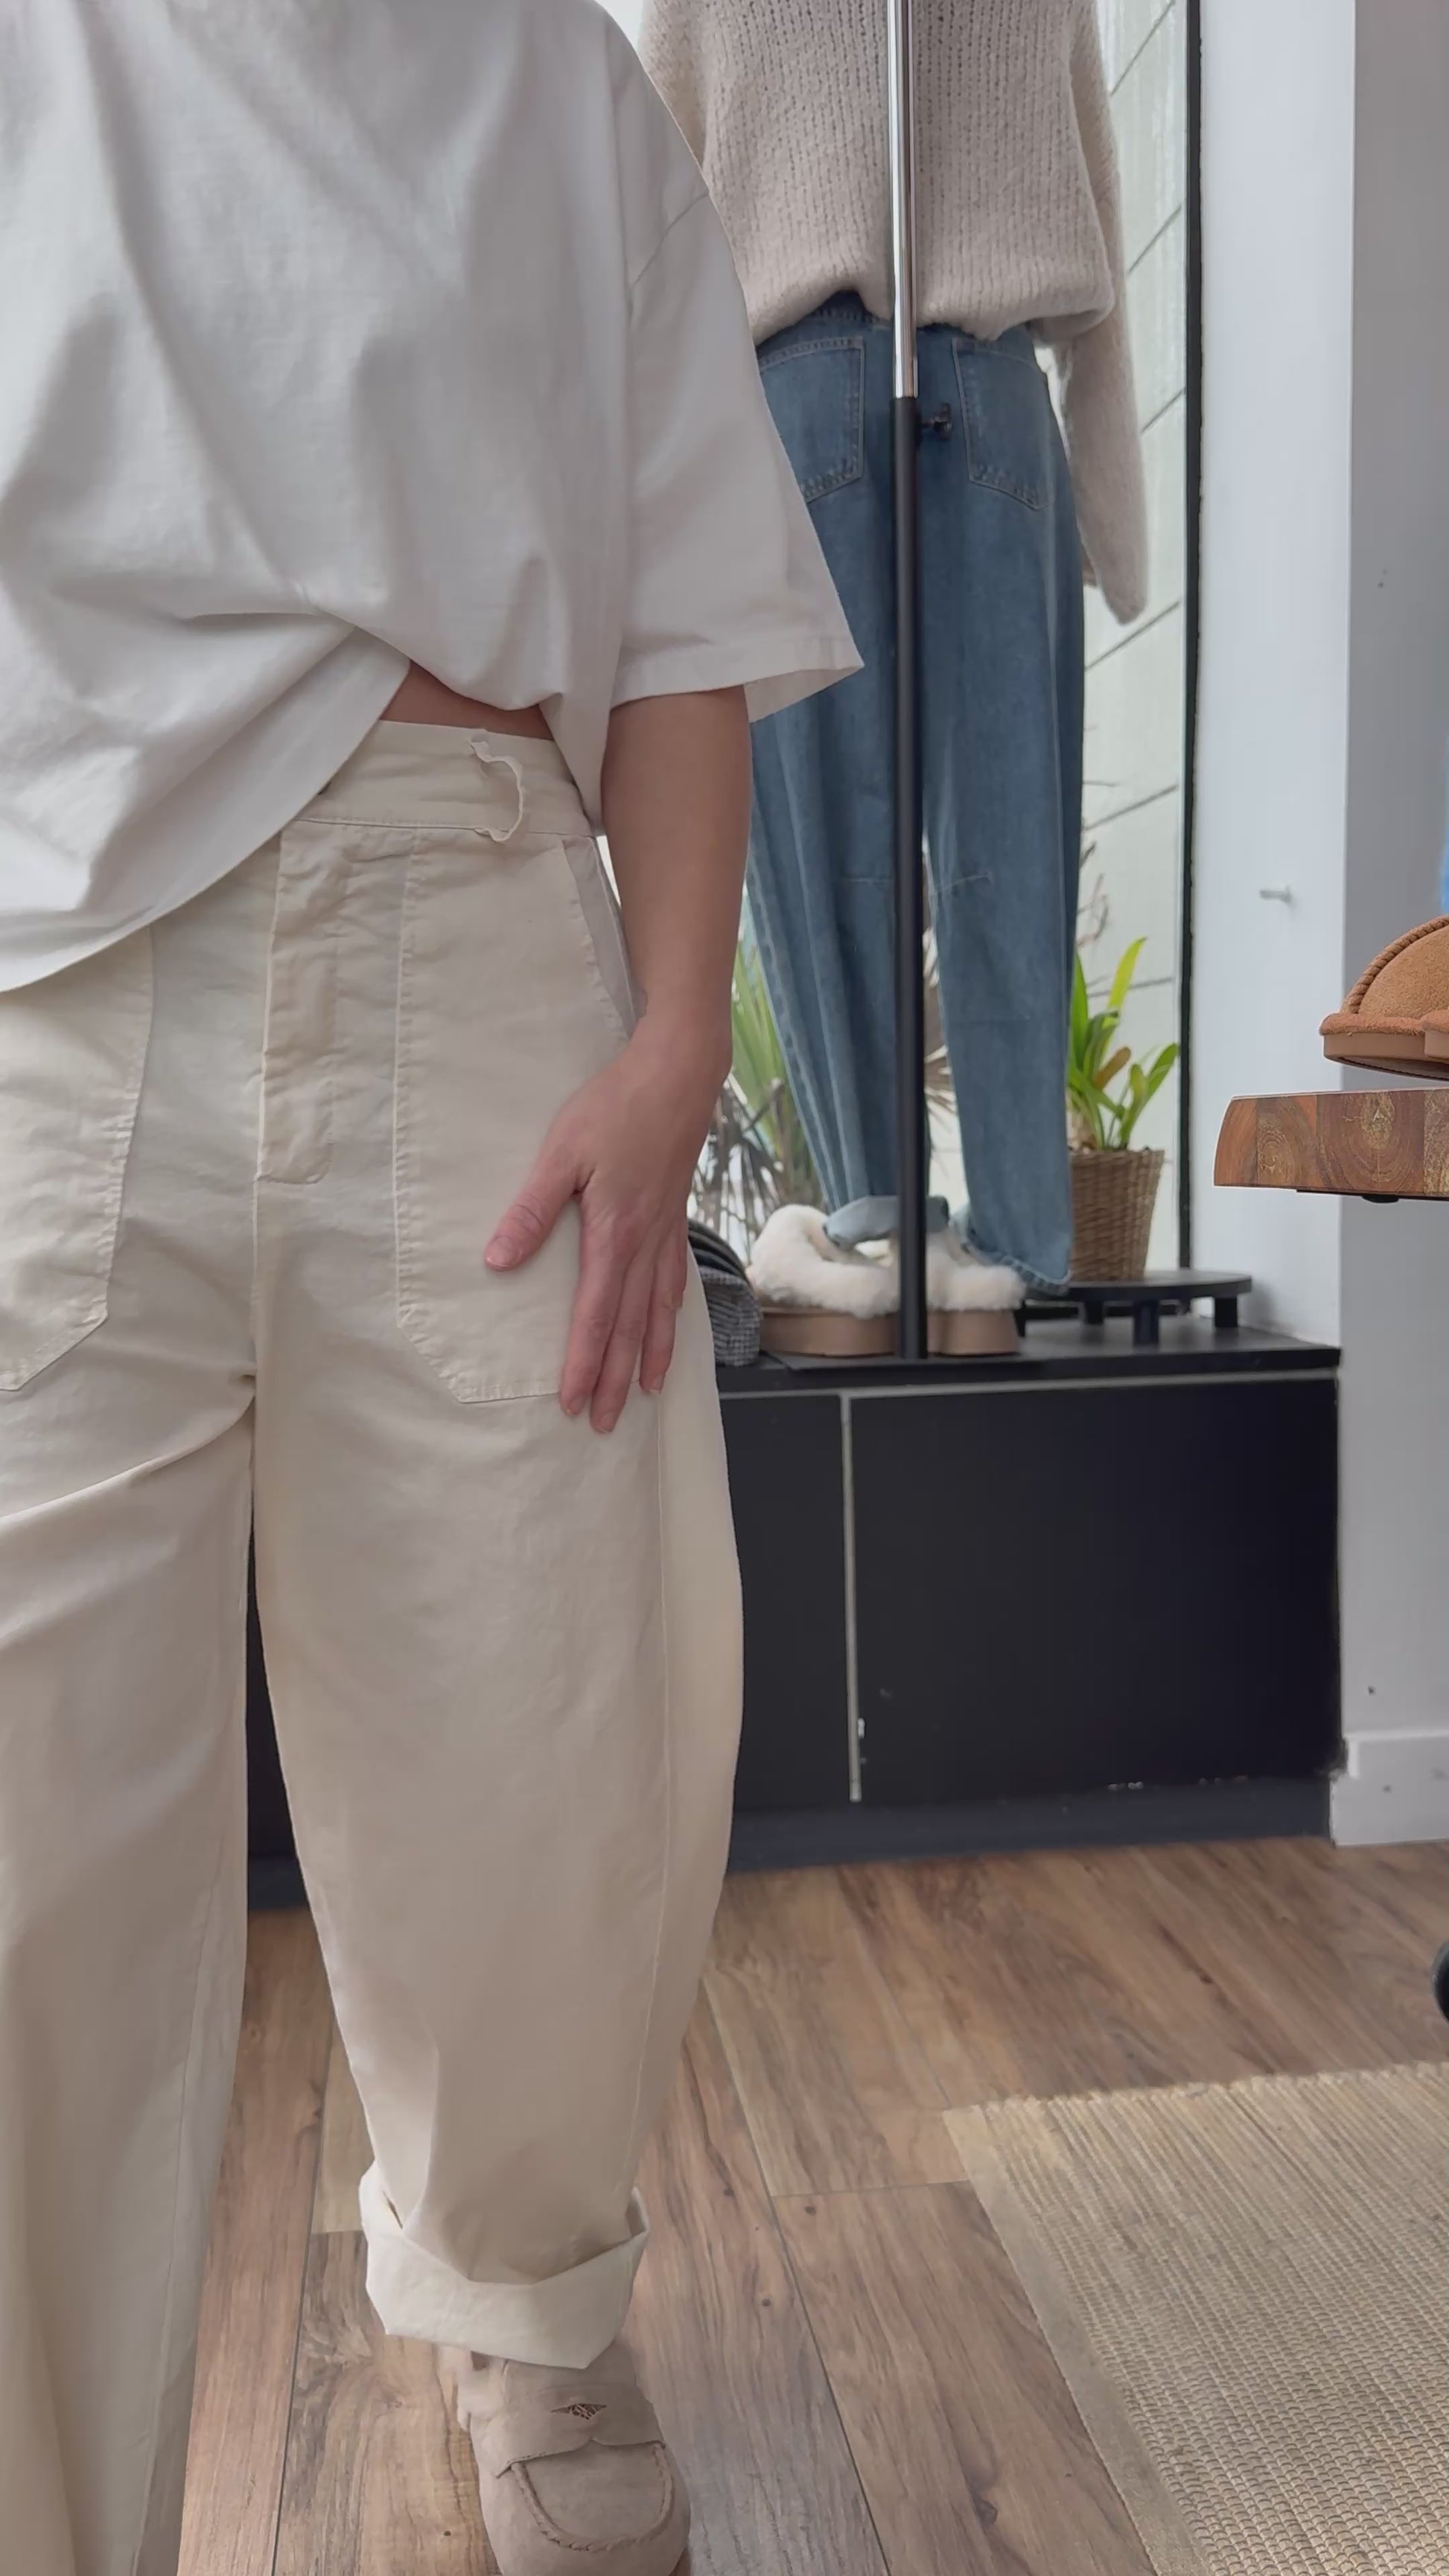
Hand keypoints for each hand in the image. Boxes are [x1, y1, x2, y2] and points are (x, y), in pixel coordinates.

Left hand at [483, 1019, 725, 1431]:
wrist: (678, 1073)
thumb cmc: (615, 1107)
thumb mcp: (561, 1151)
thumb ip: (532, 1209)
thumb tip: (498, 1260)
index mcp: (614, 1233)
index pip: (595, 1314)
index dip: (583, 1362)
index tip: (571, 1401)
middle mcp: (645, 1243)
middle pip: (629, 1326)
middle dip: (614, 1378)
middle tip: (603, 1423)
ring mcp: (666, 1232)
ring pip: (658, 1310)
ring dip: (649, 1356)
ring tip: (644, 1394)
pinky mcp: (675, 1217)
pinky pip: (675, 1281)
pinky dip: (672, 1316)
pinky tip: (667, 1329)